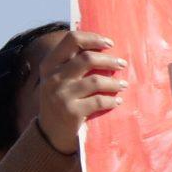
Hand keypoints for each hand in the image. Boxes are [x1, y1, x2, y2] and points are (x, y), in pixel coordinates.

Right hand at [35, 29, 128, 153]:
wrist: (50, 132)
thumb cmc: (61, 100)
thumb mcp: (58, 79)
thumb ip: (72, 64)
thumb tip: (103, 47)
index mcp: (49, 65)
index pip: (71, 40)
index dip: (93, 38)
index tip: (109, 43)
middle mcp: (52, 78)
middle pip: (87, 58)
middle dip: (109, 60)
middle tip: (122, 64)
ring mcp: (60, 95)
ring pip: (96, 80)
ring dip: (114, 82)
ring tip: (122, 85)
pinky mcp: (71, 111)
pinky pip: (99, 100)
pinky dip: (111, 100)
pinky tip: (116, 101)